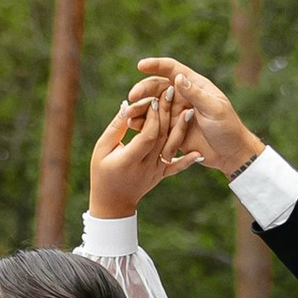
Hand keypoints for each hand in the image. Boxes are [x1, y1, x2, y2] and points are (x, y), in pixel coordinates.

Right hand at [86, 88, 198, 217]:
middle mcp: (146, 166)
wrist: (112, 204)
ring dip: (180, 129)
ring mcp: (156, 172)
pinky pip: (176, 167)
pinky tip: (197, 152)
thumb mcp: (102, 149)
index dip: (152, 117)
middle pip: (161, 137)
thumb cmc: (100, 173)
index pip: (147, 135)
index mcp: (129, 159)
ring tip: (188, 111)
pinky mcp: (161, 176)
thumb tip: (127, 106)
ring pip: (171, 148)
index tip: (153, 99)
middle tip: (171, 93)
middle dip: (167, 113)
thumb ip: (115, 128)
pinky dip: (187, 160)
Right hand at [133, 56, 263, 178]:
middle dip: (143, 90)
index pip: (172, 69)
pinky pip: (154, 124)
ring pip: (153, 106)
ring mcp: (176, 114)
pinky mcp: (172, 130)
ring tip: (129, 114)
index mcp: (194, 86)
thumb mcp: (214, 110)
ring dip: (140, 108)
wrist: (231, 154)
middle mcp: (183, 97)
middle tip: (132, 97)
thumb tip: (177, 78)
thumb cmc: (228, 128)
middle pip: (157, 88)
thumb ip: (195, 95)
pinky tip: (133, 126)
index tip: (141, 66)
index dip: (156, 65)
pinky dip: (143, 124)